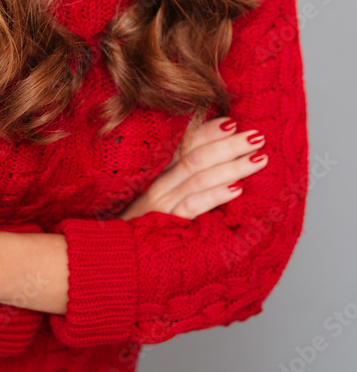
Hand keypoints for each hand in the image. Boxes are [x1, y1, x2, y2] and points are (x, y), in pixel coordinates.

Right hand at [117, 116, 267, 220]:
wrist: (117, 252)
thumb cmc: (143, 223)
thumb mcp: (159, 194)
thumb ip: (180, 175)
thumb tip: (215, 159)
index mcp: (159, 170)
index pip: (186, 143)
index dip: (209, 131)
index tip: (232, 122)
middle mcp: (160, 181)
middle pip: (197, 155)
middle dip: (229, 144)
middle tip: (257, 136)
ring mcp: (163, 202)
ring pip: (200, 176)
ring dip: (232, 165)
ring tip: (257, 158)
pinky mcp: (167, 222)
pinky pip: (194, 205)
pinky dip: (216, 195)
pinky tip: (238, 188)